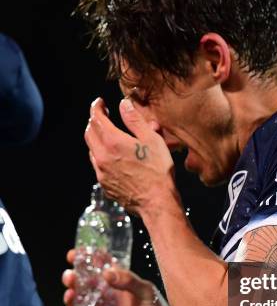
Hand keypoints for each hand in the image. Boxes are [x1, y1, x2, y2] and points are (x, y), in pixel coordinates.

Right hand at [62, 249, 177, 305]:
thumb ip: (128, 281)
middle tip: (69, 277)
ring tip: (69, 296)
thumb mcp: (146, 291)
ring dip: (71, 295)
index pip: (101, 264)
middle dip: (74, 277)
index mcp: (121, 280)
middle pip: (86, 282)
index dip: (85, 258)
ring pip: (81, 300)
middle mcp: (110, 293)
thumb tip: (106, 273)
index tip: (73, 255)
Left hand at [84, 97, 175, 213]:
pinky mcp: (105, 184)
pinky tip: (113, 156)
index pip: (96, 118)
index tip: (100, 102)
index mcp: (112, 142)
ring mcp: (101, 172)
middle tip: (103, 115)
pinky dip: (101, 155)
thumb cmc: (158, 171)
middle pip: (89, 133)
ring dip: (96, 138)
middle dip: (94, 121)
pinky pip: (97, 165)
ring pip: (91, 149)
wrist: (156, 202)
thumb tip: (124, 104)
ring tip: (108, 135)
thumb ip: (135, 120)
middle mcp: (101, 156)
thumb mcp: (152, 139)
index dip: (97, 107)